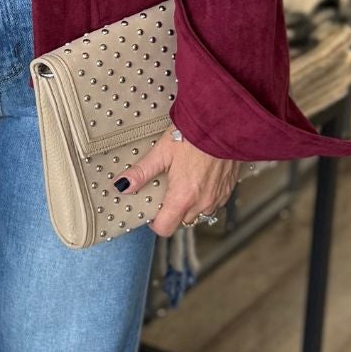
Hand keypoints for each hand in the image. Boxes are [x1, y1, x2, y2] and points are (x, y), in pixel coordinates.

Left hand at [115, 126, 238, 238]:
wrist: (224, 124)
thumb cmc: (194, 135)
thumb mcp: (162, 152)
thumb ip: (141, 172)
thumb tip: (122, 185)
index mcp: (183, 196)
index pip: (165, 228)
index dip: (155, 222)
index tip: (152, 211)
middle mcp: (202, 202)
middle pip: (181, 222)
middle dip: (172, 212)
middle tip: (166, 192)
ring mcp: (217, 198)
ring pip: (198, 214)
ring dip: (189, 206)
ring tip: (183, 184)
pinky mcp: (228, 191)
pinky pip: (212, 204)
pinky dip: (203, 198)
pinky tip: (199, 180)